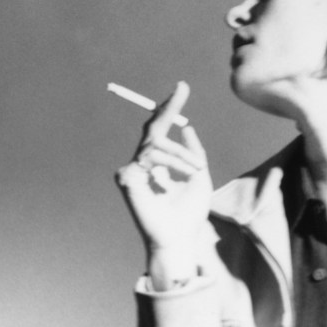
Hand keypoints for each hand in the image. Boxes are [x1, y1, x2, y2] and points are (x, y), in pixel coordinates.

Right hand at [114, 81, 215, 284]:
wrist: (180, 238)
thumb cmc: (189, 214)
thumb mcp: (200, 178)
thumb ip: (194, 152)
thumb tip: (186, 126)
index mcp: (159, 164)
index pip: (161, 131)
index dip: (169, 109)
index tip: (182, 87)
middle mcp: (144, 165)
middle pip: (153, 129)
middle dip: (168, 108)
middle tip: (182, 89)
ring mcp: (133, 171)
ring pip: (156, 144)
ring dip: (181, 154)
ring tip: (196, 169)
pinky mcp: (127, 178)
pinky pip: (149, 157)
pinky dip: (168, 165)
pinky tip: (172, 181)